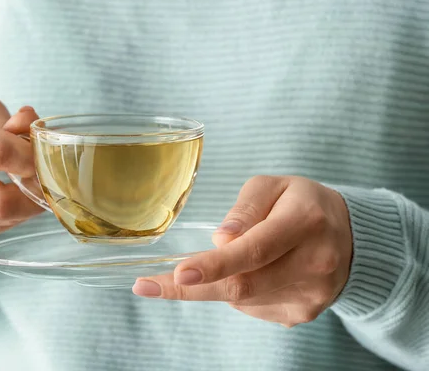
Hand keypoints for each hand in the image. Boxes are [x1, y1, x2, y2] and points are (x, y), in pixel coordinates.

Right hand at [0, 97, 41, 248]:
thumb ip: (8, 117)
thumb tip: (32, 125)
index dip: (28, 156)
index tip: (40, 155)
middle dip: (33, 193)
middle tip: (43, 181)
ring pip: (2, 220)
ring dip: (26, 206)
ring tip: (26, 188)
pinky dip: (12, 217)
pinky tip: (4, 200)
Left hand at [133, 176, 352, 326]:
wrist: (352, 238)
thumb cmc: (303, 204)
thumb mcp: (275, 186)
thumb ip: (246, 208)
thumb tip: (221, 241)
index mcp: (305, 223)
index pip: (255, 249)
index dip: (215, 265)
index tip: (180, 274)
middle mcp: (314, 264)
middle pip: (244, 285)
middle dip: (192, 286)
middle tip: (147, 285)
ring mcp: (311, 296)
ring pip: (243, 299)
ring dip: (215, 283)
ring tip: (213, 264)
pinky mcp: (304, 314)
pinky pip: (253, 307)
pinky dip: (238, 291)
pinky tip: (251, 272)